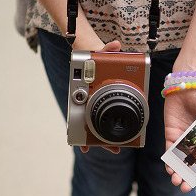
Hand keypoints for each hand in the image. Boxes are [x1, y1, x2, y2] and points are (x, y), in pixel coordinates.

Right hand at [77, 39, 122, 154]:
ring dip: (105, 138)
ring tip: (116, 148)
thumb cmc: (94, 55)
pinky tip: (116, 137)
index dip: (78, 133)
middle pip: (90, 125)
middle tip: (113, 150)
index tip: (83, 148)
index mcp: (84, 93)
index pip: (78, 115)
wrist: (95, 54)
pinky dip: (110, 129)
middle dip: (98, 141)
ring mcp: (97, 103)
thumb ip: (108, 48)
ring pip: (98, 125)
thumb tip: (117, 45)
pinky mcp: (106, 102)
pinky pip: (107, 117)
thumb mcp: (101, 51)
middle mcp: (88, 101)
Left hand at [164, 89, 195, 191]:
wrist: (187, 86)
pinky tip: (169, 168)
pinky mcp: (171, 135)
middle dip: (188, 177)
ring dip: (177, 172)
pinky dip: (169, 161)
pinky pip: (169, 151)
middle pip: (192, 164)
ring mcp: (183, 140)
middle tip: (184, 187)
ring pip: (179, 161)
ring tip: (176, 180)